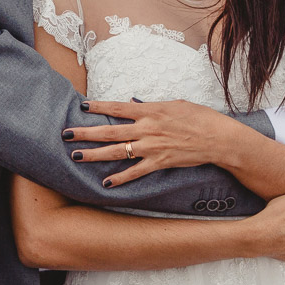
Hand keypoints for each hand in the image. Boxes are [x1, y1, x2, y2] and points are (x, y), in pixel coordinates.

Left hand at [61, 98, 232, 186]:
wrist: (219, 139)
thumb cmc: (200, 117)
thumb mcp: (175, 103)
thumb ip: (151, 105)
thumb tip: (134, 102)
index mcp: (150, 110)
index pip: (118, 108)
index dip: (99, 107)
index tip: (82, 106)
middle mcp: (147, 128)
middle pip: (109, 131)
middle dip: (85, 133)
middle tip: (65, 133)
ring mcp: (152, 147)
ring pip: (117, 152)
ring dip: (94, 155)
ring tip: (75, 156)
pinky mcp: (159, 163)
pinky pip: (135, 172)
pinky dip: (120, 178)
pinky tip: (105, 182)